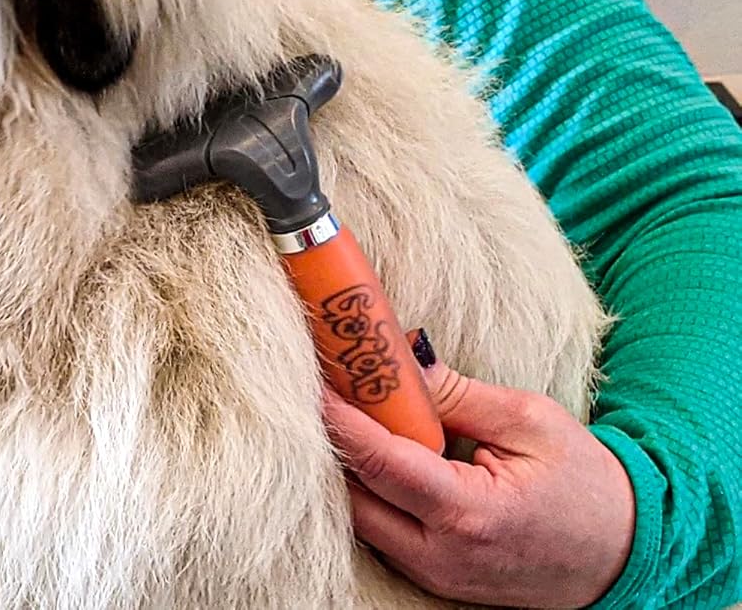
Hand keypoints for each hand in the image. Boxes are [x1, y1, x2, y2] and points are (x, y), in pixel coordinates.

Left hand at [324, 351, 634, 607]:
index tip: (312, 378)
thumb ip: (455, 393)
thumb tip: (399, 357)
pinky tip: (374, 452)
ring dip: (350, 469)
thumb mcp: (528, 421)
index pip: (379, 462)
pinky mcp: (437, 580)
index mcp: (469, 513)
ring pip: (363, 519)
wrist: (625, 554)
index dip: (338, 419)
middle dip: (334, 441)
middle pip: (356, 494)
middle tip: (324, 385)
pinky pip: (383, 535)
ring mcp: (438, 576)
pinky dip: (370, 494)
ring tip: (349, 411)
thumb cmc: (585, 483)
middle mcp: (443, 555)